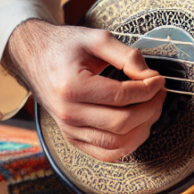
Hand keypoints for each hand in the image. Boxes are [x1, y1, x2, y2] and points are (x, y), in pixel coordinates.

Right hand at [5, 19, 164, 161]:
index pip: (122, 96)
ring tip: (152, 108)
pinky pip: (106, 154)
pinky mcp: (73, 138)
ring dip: (144, 128)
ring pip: (117, 144)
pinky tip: (139, 126)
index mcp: (71, 87)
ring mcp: (69, 129)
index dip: (149, 88)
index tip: (159, 79)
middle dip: (151, 108)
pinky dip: (129, 145)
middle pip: (123, 123)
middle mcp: (67, 113)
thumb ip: (127, 55)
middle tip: (160, 92)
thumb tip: (150, 76)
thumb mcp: (96, 39)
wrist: (34, 57)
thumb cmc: (64, 47)